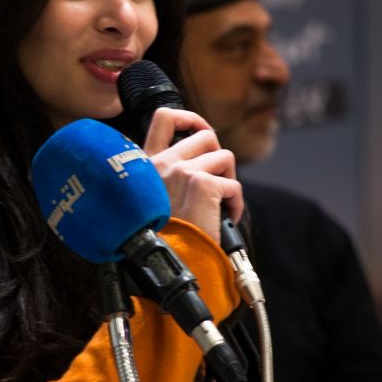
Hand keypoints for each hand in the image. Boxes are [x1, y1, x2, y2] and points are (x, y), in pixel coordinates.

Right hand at [142, 107, 242, 243]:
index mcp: (146, 164)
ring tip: (219, 203)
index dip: (189, 118)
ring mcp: (181, 171)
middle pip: (205, 135)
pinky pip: (234, 184)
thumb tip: (198, 161)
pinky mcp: (202, 185)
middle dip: (218, 156)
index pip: (164, 118)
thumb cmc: (161, 237)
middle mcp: (161, 163)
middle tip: (215, 181)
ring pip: (225, 157)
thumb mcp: (151, 199)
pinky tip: (224, 219)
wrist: (164, 263)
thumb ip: (166, 177)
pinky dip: (235, 203)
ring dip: (228, 179)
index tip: (199, 131)